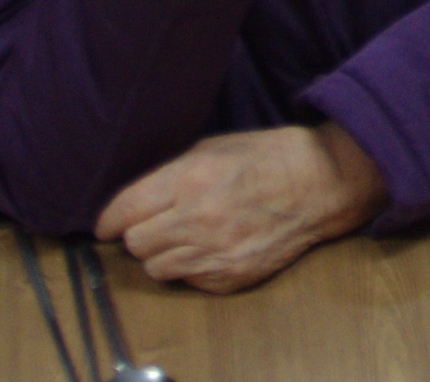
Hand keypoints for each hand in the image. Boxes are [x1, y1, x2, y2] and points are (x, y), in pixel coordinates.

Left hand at [97, 124, 387, 292]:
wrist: (323, 184)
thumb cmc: (269, 157)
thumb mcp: (215, 147)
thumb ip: (171, 174)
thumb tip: (136, 199)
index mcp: (190, 179)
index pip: (124, 211)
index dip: (109, 219)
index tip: (107, 224)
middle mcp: (197, 220)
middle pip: (135, 244)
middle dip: (139, 234)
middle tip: (154, 224)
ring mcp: (215, 253)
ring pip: (156, 268)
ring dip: (162, 254)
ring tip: (183, 238)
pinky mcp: (231, 277)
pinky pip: (189, 281)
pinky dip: (191, 268)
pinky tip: (211, 248)